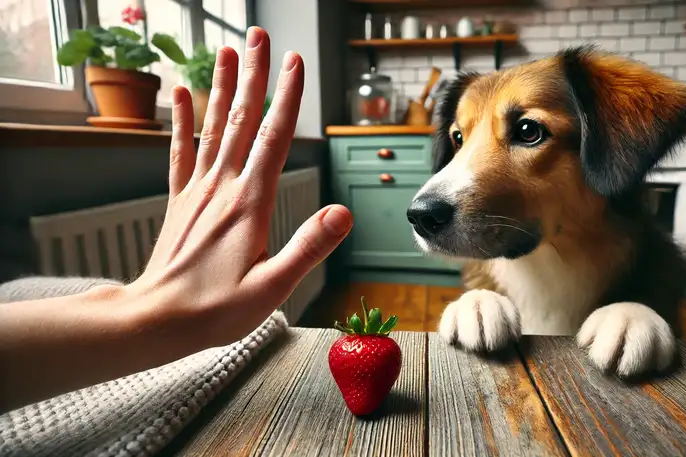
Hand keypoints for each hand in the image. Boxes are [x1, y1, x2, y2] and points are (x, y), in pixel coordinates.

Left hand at [125, 27, 351, 349]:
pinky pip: (180, 152)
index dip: (288, 98)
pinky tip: (180, 95)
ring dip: (223, 87)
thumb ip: (308, 247)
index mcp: (250, 203)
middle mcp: (223, 187)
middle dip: (253, 75)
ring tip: (227, 50)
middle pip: (243, 120)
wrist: (155, 320)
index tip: (294, 63)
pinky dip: (181, 121)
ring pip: (214, 127)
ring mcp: (198, 192)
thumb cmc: (215, 310)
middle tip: (258, 36)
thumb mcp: (273, 288)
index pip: (275, 138)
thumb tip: (343, 213)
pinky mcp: (181, 202)